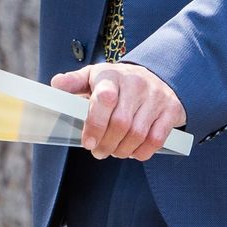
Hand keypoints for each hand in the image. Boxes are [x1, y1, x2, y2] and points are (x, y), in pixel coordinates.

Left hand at [50, 62, 185, 160]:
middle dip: (106, 144)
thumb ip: (74, 82)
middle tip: (98, 152)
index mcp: (112, 75)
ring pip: (138, 134)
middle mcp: (136, 84)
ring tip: (114, 151)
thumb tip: (56, 85)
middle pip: (121, 123)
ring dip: (122, 150)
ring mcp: (156, 97)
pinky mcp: (171, 110)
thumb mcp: (94, 76)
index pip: (104, 100)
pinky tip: (133, 152)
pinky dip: (142, 152)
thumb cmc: (118, 82)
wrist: (158, 74)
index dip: (95, 125)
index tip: (88, 142)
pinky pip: (156, 139)